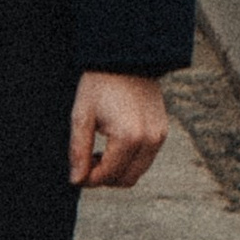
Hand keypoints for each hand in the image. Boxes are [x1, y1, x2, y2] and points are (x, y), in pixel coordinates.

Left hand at [69, 72, 167, 190]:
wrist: (127, 58)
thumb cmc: (100, 84)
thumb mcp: (82, 116)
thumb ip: (79, 151)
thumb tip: (77, 181)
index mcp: (128, 137)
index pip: (108, 175)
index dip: (89, 179)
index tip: (77, 172)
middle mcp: (149, 140)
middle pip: (126, 180)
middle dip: (105, 178)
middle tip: (88, 161)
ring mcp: (159, 137)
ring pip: (137, 172)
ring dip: (118, 171)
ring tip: (100, 153)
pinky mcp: (162, 132)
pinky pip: (146, 159)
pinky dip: (130, 160)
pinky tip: (114, 145)